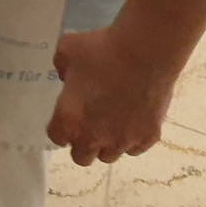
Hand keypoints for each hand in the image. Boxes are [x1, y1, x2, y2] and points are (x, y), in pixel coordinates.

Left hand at [46, 26, 174, 165]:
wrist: (143, 52)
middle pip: (82, 157)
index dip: (60, 127)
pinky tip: (133, 121)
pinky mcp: (149, 137)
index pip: (56, 137)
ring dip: (107, 143)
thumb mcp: (66, 50)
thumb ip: (61, 69)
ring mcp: (123, 140)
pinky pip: (135, 148)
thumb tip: (68, 78)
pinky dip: (132, 139)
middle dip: (82, 143)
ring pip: (109, 156)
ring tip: (112, 122)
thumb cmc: (100, 49)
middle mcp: (95, 137)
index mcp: (69, 118)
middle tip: (88, 123)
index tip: (67, 116)